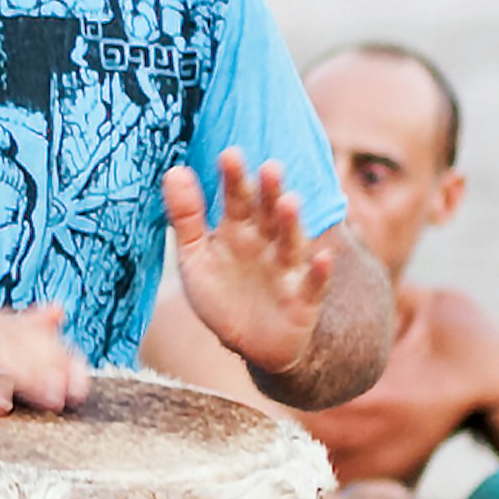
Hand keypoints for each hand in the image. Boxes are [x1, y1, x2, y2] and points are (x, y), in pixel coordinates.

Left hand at [163, 150, 334, 381]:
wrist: (250, 343)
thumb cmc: (222, 294)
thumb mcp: (195, 257)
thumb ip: (186, 216)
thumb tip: (174, 171)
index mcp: (239, 230)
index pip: (237, 199)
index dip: (234, 179)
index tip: (229, 154)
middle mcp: (266, 244)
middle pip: (269, 214)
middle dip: (269, 193)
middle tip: (270, 167)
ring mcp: (286, 271)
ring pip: (291, 244)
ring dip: (292, 225)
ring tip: (290, 203)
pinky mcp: (303, 301)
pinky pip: (314, 286)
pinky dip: (321, 273)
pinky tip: (325, 257)